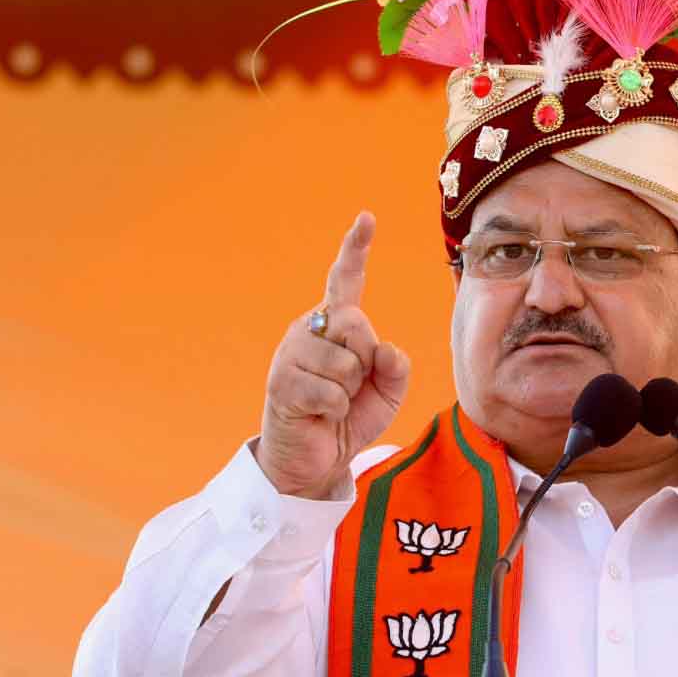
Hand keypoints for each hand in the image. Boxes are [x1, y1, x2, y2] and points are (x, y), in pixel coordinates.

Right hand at [256, 211, 410, 498]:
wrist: (315, 458)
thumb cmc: (351, 417)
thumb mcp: (388, 392)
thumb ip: (397, 367)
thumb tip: (384, 350)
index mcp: (337, 323)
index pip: (346, 280)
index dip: (355, 248)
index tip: (366, 218)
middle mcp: (310, 328)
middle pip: (358, 325)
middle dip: (365, 363)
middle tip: (349, 387)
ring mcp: (292, 353)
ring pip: (346, 363)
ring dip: (349, 391)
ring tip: (332, 402)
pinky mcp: (281, 382)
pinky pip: (331, 393)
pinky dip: (336, 411)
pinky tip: (319, 415)